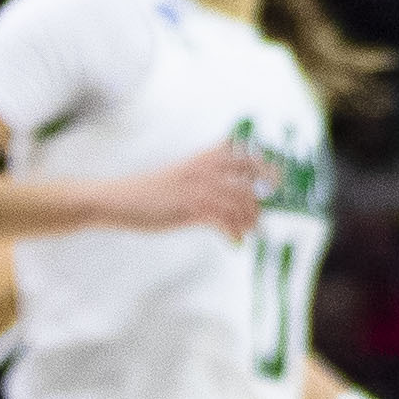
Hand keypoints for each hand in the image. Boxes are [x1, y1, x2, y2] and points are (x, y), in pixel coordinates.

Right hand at [100, 142, 263, 239]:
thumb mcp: (183, 172)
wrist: (121, 199)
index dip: (266, 168)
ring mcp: (197, 189)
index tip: (277, 181)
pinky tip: (235, 241)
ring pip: (237, 203)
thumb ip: (207, 172)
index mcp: (203, 158)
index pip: (245, 157)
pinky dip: (232, 232)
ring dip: (249, 219)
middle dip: (261, 200)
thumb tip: (231, 180)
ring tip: (251, 230)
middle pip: (247, 181)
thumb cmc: (152, 189)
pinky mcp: (188, 209)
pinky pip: (220, 221)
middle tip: (263, 214)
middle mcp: (204, 170)